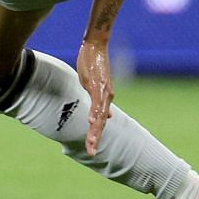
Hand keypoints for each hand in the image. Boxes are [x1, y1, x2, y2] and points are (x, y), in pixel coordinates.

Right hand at [75, 39, 112, 155]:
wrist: (96, 45)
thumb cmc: (94, 63)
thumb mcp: (96, 84)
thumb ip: (101, 100)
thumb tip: (108, 116)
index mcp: (104, 98)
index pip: (100, 121)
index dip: (96, 135)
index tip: (91, 149)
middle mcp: (106, 97)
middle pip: (101, 122)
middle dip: (95, 138)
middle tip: (91, 152)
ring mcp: (103, 91)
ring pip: (99, 115)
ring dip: (95, 130)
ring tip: (91, 142)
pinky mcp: (98, 84)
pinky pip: (96, 101)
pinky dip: (94, 112)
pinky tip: (91, 121)